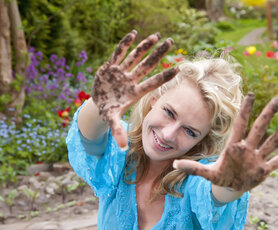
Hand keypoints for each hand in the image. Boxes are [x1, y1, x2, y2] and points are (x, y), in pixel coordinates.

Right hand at [92, 30, 177, 148]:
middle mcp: (131, 80)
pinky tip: (133, 33)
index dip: (164, 76)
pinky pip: (118, 53)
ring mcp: (121, 72)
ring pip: (135, 56)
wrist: (99, 104)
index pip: (152, 83)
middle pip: (147, 65)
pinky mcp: (110, 66)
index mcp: (134, 92)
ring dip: (144, 46)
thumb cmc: (109, 112)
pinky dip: (124, 44)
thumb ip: (118, 132)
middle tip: (171, 42)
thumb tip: (123, 148)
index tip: (178, 69)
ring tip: (157, 36)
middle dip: (158, 54)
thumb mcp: (112, 121)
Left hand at [173, 93, 277, 191]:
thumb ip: (193, 168)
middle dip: (268, 114)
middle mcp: (248, 149)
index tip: (250, 94)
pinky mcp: (264, 171)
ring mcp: (257, 159)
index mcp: (233, 146)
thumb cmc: (219, 175)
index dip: (245, 110)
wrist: (229, 187)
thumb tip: (174, 164)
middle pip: (259, 128)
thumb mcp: (206, 173)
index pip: (240, 125)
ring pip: (272, 142)